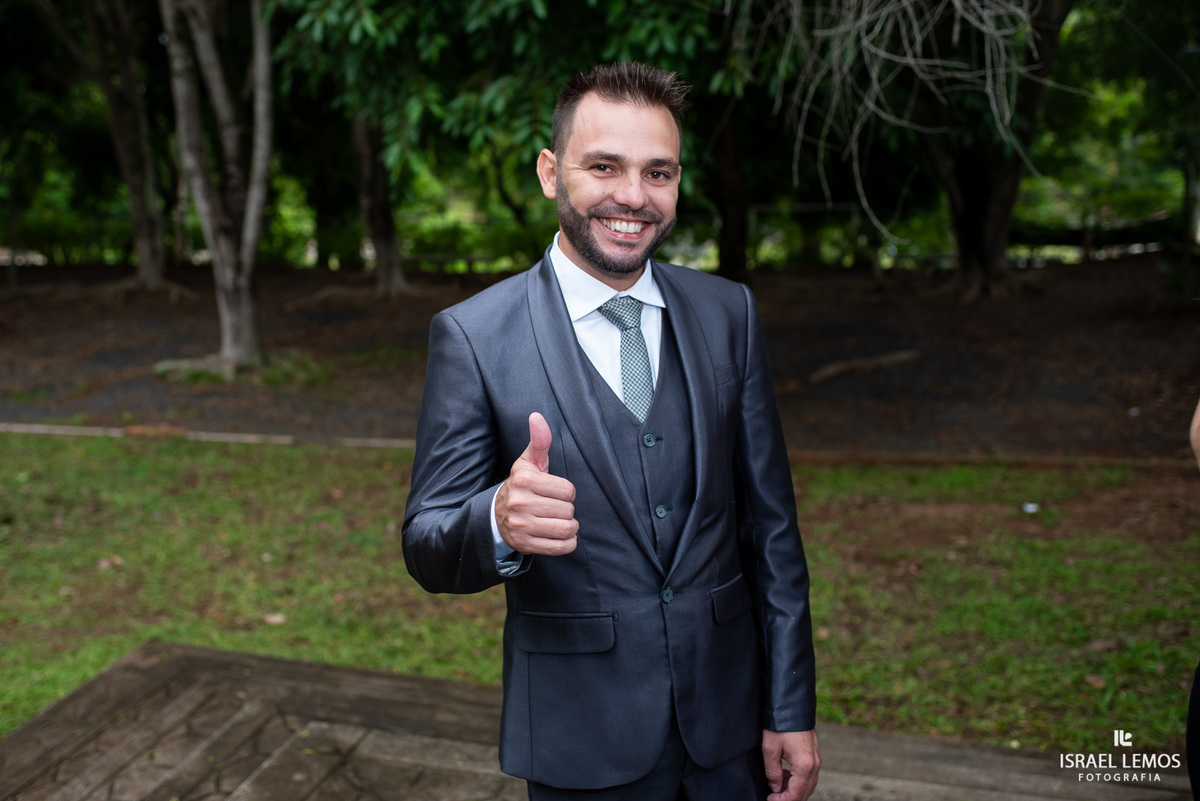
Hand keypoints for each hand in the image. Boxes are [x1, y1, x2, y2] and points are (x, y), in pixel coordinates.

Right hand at [494, 412, 578, 555]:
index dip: (567, 492)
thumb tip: (537, 416)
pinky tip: (559, 536)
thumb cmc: (521, 485)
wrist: (497, 514)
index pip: (568, 490)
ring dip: (569, 527)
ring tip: (558, 521)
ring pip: (567, 529)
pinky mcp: (524, 545)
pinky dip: (567, 543)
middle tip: (554, 508)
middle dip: (567, 510)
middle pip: (568, 510)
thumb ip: (539, 441)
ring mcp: (521, 526)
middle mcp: (520, 503)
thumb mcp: (528, 462)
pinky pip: (561, 548)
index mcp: (524, 480)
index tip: (555, 492)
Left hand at [763, 729, 819, 800]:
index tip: (770, 800)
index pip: (795, 794)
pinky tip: (786, 776)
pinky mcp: (815, 755)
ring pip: (808, 786)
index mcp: (804, 765)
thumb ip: (773, 772)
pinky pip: (809, 776)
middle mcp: (814, 765)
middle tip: (773, 797)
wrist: (792, 705)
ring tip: (777, 786)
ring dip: (794, 790)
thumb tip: (776, 787)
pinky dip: (798, 781)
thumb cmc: (780, 725)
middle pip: (804, 793)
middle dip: (789, 798)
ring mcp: (817, 760)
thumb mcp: (770, 748)